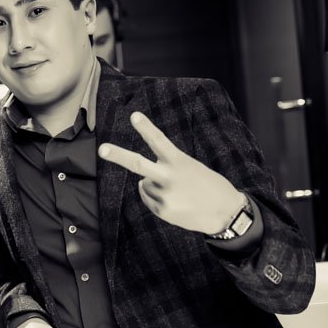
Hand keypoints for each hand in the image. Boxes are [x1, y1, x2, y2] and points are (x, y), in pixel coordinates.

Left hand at [98, 111, 245, 234]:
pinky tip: (176, 202)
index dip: (145, 127)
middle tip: (102, 149)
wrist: (225, 212)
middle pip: (138, 164)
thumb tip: (141, 182)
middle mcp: (169, 178)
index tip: (134, 115)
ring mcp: (164, 195)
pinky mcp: (162, 210)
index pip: (159, 141)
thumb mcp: (190, 168)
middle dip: (118, 156)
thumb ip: (165, 170)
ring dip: (155, 186)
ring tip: (178, 192)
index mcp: (179, 161)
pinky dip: (157, 199)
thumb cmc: (206, 185)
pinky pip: (148, 199)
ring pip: (144, 185)